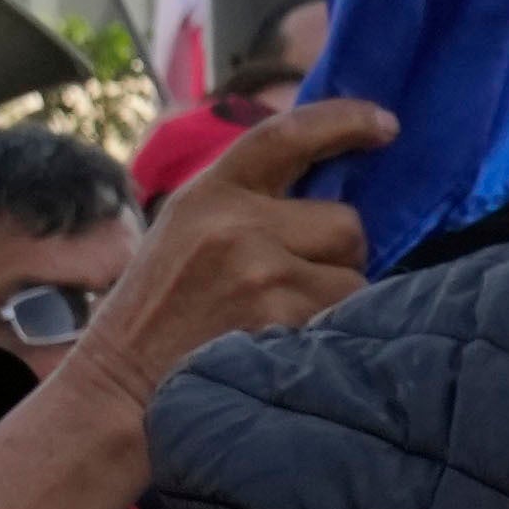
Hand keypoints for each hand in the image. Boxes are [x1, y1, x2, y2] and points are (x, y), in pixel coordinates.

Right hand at [72, 99, 396, 415]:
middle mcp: (235, 225)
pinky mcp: (283, 322)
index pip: (285, 135)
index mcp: (208, 194)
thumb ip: (247, 207)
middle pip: (345, 223)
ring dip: (338, 300)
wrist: (120, 388)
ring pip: (354, 277)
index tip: (387, 124)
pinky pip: (348, 320)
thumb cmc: (161, 312)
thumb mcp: (186, 235)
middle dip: (338, 255)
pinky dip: (335, 336)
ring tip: (284, 321)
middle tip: (295, 286)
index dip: (343, 121)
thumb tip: (336, 193)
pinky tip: (293, 348)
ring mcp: (261, 274)